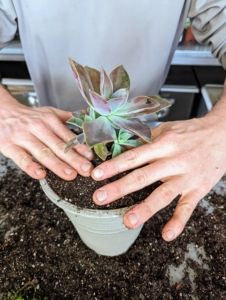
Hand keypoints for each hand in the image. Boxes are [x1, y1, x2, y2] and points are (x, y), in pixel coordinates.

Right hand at [0, 96, 92, 179]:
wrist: (1, 113)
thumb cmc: (28, 117)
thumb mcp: (48, 113)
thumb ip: (67, 119)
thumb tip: (87, 123)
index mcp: (50, 120)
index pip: (68, 136)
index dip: (80, 147)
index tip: (90, 157)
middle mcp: (38, 128)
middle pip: (59, 146)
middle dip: (74, 159)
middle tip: (86, 169)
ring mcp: (24, 137)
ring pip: (43, 153)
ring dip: (58, 165)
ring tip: (70, 174)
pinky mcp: (10, 146)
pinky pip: (21, 158)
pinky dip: (31, 166)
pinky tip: (41, 174)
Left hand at [91, 113, 225, 240]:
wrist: (222, 135)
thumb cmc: (191, 132)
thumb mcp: (167, 130)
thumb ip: (146, 140)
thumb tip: (123, 148)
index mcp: (163, 144)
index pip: (134, 156)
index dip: (114, 166)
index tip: (96, 175)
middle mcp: (173, 161)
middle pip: (143, 176)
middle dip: (120, 188)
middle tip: (99, 199)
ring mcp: (186, 177)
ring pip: (163, 195)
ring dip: (145, 209)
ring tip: (127, 221)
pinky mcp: (198, 189)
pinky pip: (187, 208)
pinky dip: (178, 222)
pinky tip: (166, 235)